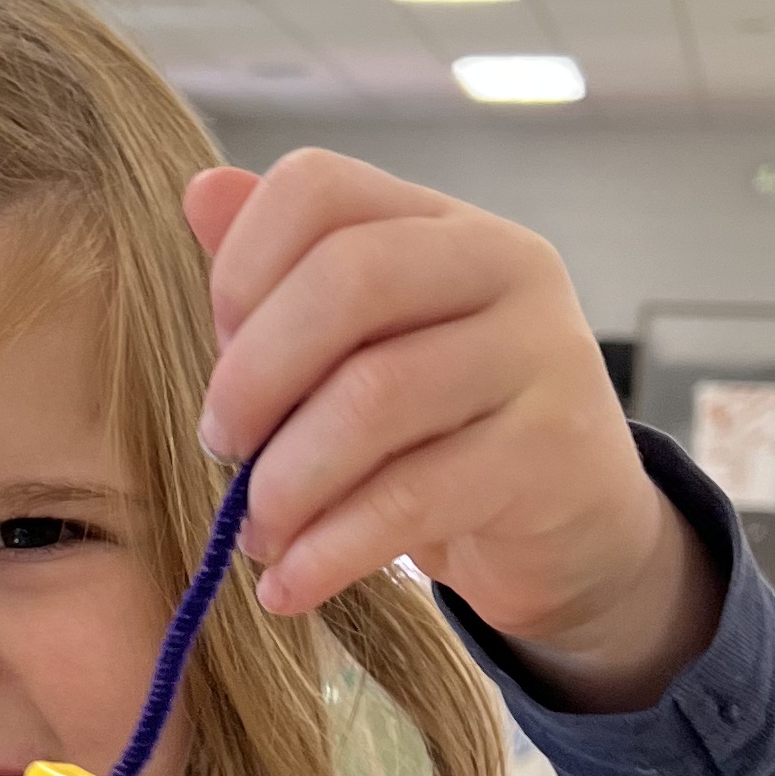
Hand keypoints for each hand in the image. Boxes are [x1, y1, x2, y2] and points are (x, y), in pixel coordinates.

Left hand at [185, 151, 718, 708]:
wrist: (574, 528)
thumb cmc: (447, 428)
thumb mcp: (368, 347)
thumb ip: (288, 276)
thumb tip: (200, 190)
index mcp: (441, 222)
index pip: (317, 189)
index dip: (241, 269)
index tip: (218, 351)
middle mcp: (502, 264)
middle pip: (347, 280)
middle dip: (255, 375)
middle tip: (221, 447)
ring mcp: (538, 353)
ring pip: (375, 396)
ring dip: (288, 479)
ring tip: (257, 532)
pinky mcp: (550, 453)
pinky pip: (413, 498)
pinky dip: (331, 551)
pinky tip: (290, 586)